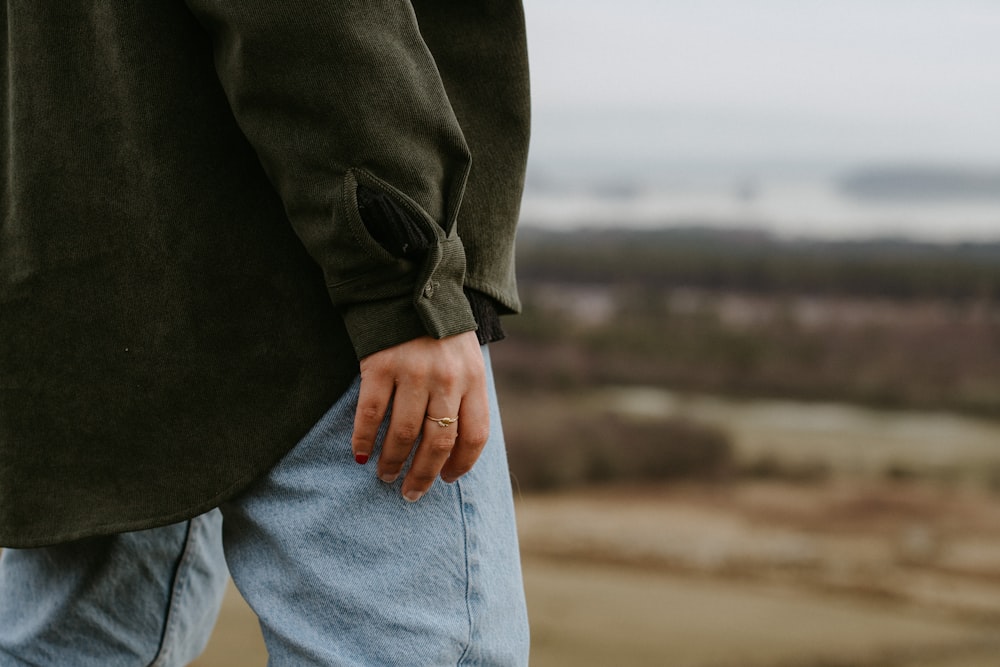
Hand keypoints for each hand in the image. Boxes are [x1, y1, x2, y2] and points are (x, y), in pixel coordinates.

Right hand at [351, 331, 488, 501]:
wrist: (407, 285)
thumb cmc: (439, 330)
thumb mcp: (466, 358)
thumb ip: (465, 395)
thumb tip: (455, 448)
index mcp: (473, 378)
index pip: (474, 435)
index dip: (461, 464)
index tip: (446, 479)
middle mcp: (447, 378)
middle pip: (439, 442)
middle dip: (423, 474)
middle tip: (411, 493)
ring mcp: (413, 371)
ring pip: (404, 433)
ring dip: (393, 462)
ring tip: (385, 475)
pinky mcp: (380, 364)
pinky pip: (371, 413)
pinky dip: (364, 438)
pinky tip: (361, 454)